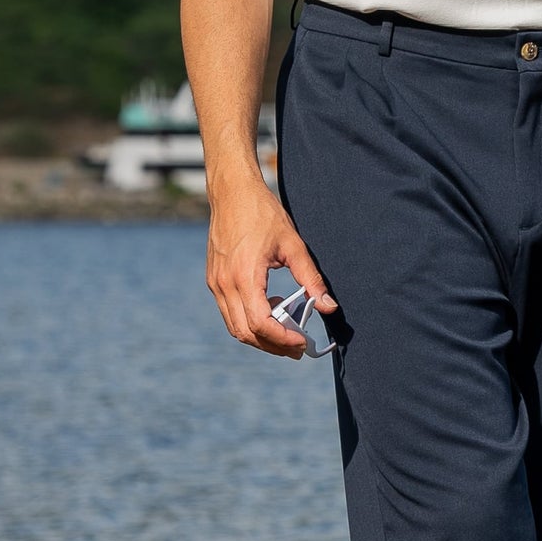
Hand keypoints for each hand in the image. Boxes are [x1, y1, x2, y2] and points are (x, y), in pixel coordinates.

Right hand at [206, 173, 336, 357]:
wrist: (232, 192)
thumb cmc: (263, 213)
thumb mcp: (293, 244)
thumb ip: (311, 279)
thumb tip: (328, 306)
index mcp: (244, 276)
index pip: (260, 323)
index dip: (282, 339)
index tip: (302, 343)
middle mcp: (224, 284)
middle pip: (246, 332)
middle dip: (273, 345)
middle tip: (298, 348)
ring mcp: (216, 284)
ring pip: (235, 326)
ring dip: (260, 336)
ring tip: (287, 332)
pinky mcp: (214, 280)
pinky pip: (230, 312)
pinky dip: (249, 320)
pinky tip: (271, 308)